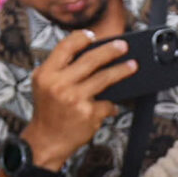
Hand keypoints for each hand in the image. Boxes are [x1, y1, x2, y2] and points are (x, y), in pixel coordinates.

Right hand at [24, 29, 136, 168]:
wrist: (46, 140)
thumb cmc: (49, 110)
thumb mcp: (44, 84)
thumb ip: (60, 68)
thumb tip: (91, 52)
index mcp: (46, 74)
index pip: (66, 47)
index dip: (81, 38)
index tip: (94, 36)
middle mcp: (59, 84)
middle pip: (91, 60)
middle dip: (111, 51)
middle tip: (124, 46)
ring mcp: (75, 99)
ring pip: (105, 78)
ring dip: (122, 71)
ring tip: (133, 66)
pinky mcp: (88, 113)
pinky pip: (107, 103)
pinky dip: (110, 105)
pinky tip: (109, 107)